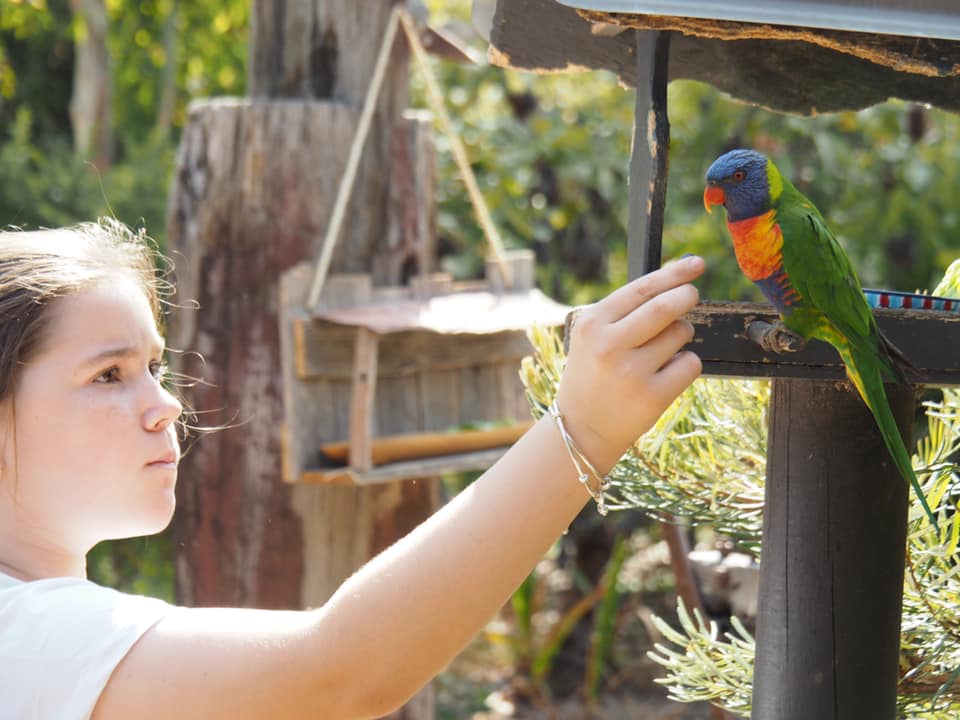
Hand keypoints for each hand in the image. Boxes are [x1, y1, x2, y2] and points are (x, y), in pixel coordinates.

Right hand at [556, 256, 704, 471]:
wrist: (581, 428)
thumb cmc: (593, 374)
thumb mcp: (593, 338)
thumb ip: (625, 312)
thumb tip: (676, 280)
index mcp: (592, 325)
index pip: (641, 289)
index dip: (673, 273)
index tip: (696, 264)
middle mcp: (609, 346)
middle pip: (666, 307)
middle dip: (686, 295)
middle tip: (691, 295)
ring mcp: (631, 373)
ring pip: (680, 334)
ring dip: (680, 335)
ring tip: (660, 351)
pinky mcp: (652, 397)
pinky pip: (690, 364)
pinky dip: (685, 363)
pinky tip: (665, 374)